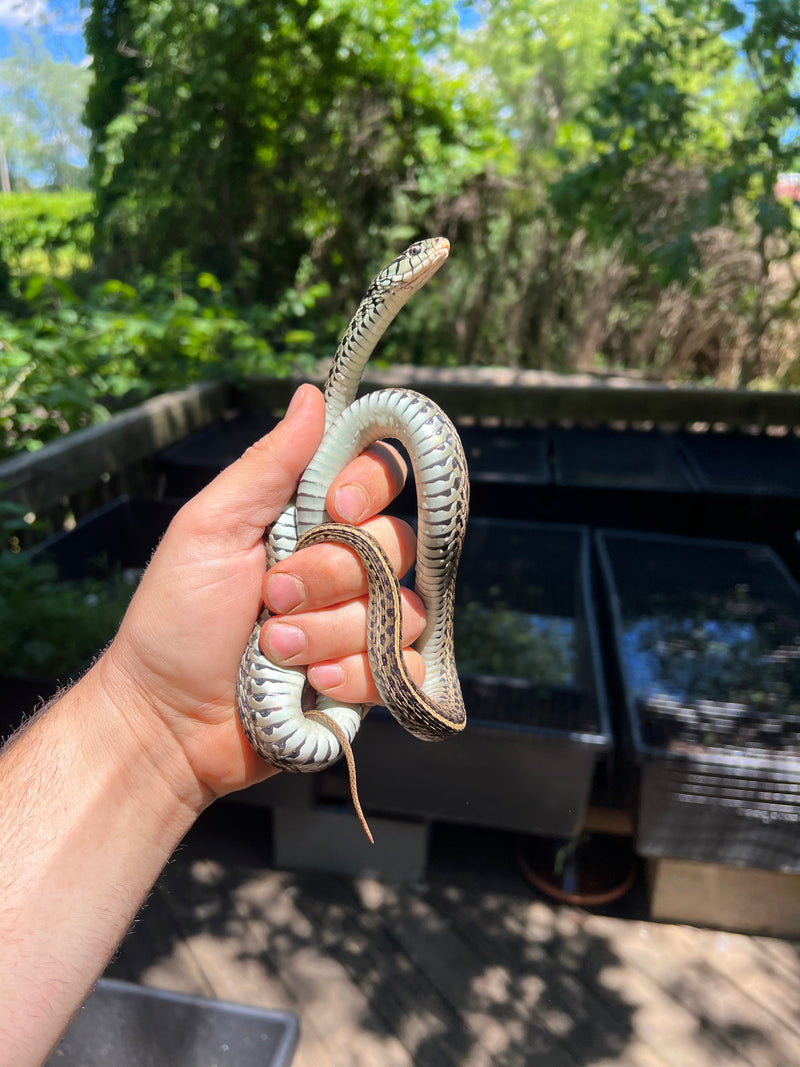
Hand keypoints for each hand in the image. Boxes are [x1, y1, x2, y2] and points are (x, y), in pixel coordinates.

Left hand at [96, 384, 425, 802]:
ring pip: (401, 609)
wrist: (168, 720)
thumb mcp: (211, 528)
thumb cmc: (176, 620)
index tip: (334, 506)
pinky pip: (406, 668)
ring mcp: (361, 624)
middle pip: (396, 544)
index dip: (370, 486)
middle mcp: (345, 566)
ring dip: (332, 633)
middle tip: (271, 598)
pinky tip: (313, 684)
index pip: (380, 476)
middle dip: (330, 576)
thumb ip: (268, 465)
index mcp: (309, 520)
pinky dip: (360, 676)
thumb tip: (312, 395)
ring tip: (277, 651)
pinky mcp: (371, 680)